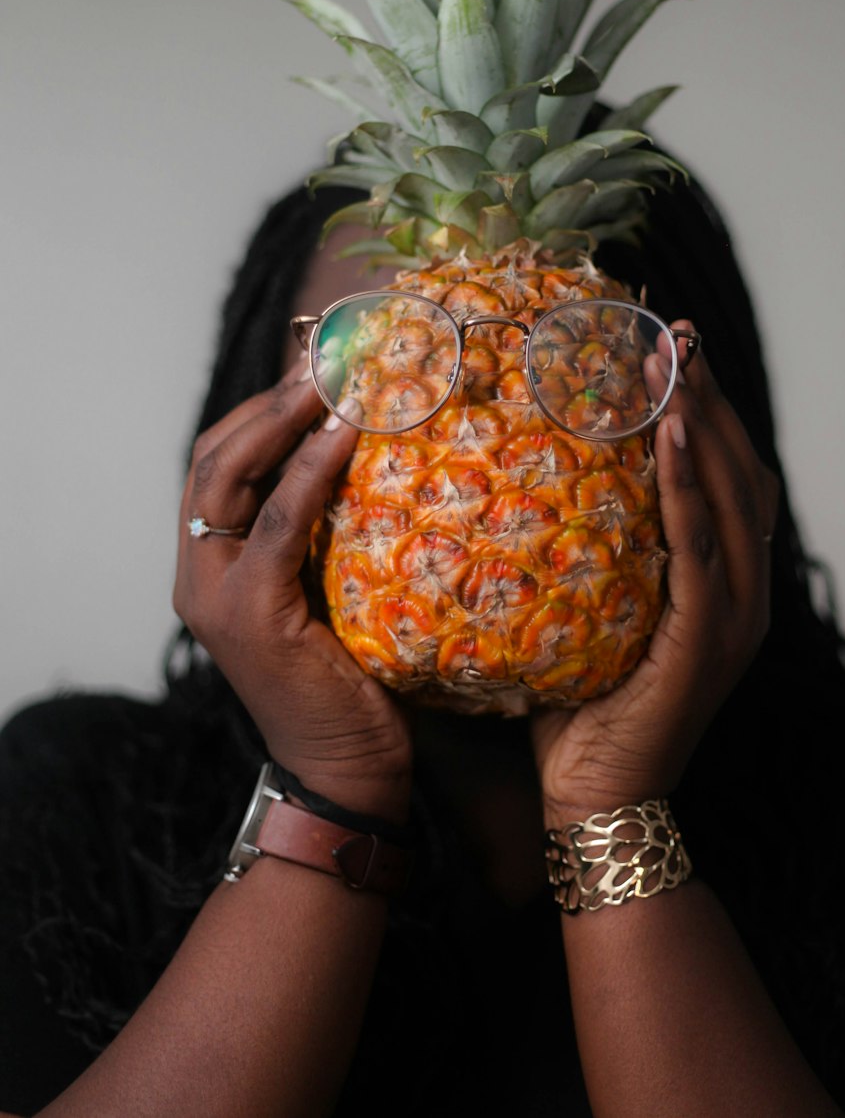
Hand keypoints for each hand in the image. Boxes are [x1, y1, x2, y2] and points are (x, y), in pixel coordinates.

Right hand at [173, 357, 412, 821]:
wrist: (347, 768)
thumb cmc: (350, 676)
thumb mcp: (329, 585)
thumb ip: (323, 529)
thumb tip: (364, 450)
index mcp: (211, 563)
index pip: (218, 461)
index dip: (260, 407)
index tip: (315, 364)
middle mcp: (199, 572)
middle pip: (213, 456)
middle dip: (269, 400)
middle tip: (326, 358)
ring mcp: (216, 593)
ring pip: (229, 475)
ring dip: (283, 418)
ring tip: (333, 378)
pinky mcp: (249, 613)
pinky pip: (276, 522)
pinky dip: (308, 470)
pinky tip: (344, 435)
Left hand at [532, 322, 778, 824]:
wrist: (594, 798)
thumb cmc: (583, 707)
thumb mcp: (592, 612)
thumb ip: (593, 553)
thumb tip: (537, 480)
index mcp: (724, 584)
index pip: (730, 477)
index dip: (709, 411)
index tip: (673, 351)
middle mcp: (745, 593)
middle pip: (743, 472)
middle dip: (710, 399)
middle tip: (676, 338)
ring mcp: (735, 618)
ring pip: (733, 498)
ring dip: (702, 425)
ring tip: (670, 368)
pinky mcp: (709, 641)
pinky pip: (703, 548)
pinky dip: (692, 489)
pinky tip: (671, 438)